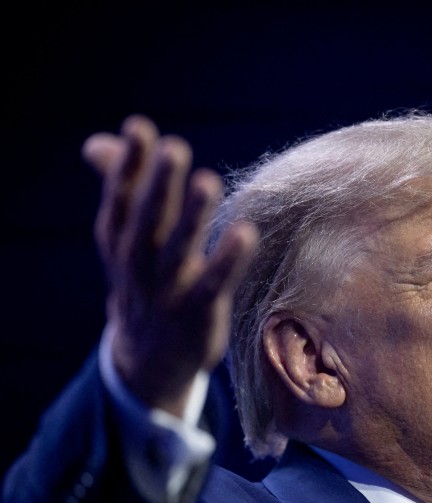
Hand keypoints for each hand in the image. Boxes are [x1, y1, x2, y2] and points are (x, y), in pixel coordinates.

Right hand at [82, 115, 256, 417]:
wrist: (149, 359)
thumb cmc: (145, 282)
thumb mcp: (127, 239)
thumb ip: (122, 188)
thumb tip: (96, 143)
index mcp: (120, 242)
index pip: (121, 199)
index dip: (128, 165)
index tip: (139, 126)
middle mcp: (138, 265)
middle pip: (147, 221)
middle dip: (158, 185)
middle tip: (173, 147)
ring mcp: (167, 291)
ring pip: (177, 251)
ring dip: (191, 217)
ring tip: (207, 180)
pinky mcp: (198, 314)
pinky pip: (214, 285)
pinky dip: (227, 261)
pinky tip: (246, 231)